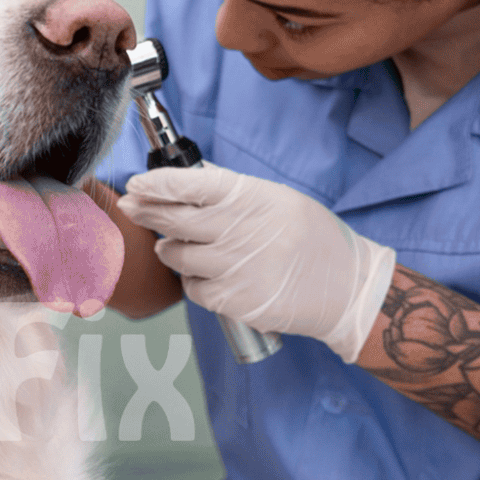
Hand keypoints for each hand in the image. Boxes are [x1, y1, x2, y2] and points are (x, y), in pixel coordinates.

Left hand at [118, 165, 395, 362]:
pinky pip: (192, 288)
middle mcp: (242, 231)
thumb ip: (233, 191)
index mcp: (254, 198)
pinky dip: (194, 282)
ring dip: (172, 250)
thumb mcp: (279, 200)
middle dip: (146, 211)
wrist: (346, 288)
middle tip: (132, 206)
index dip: (157, 183)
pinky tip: (213, 276)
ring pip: (176, 256)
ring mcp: (236, 268)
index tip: (136, 183)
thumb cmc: (313, 239)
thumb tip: (188, 178)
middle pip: (174, 220)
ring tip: (187, 247)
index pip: (192, 185)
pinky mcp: (234, 301)